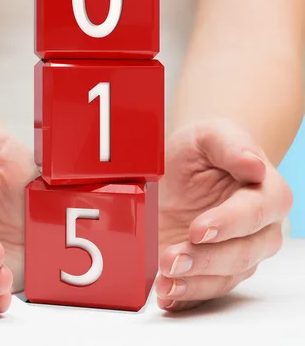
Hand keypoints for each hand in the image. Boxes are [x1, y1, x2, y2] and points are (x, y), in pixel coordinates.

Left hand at [156, 118, 292, 311]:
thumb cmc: (199, 150)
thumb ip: (230, 145)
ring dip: (194, 282)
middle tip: (172, 258)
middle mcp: (260, 228)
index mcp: (267, 191)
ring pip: (227, 278)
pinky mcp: (214, 271)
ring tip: (164, 279)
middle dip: (207, 259)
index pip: (257, 212)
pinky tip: (166, 293)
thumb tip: (254, 165)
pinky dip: (186, 296)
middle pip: (245, 253)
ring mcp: (238, 252)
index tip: (200, 229)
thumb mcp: (208, 135)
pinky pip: (207, 291)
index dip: (230, 223)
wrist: (178, 170)